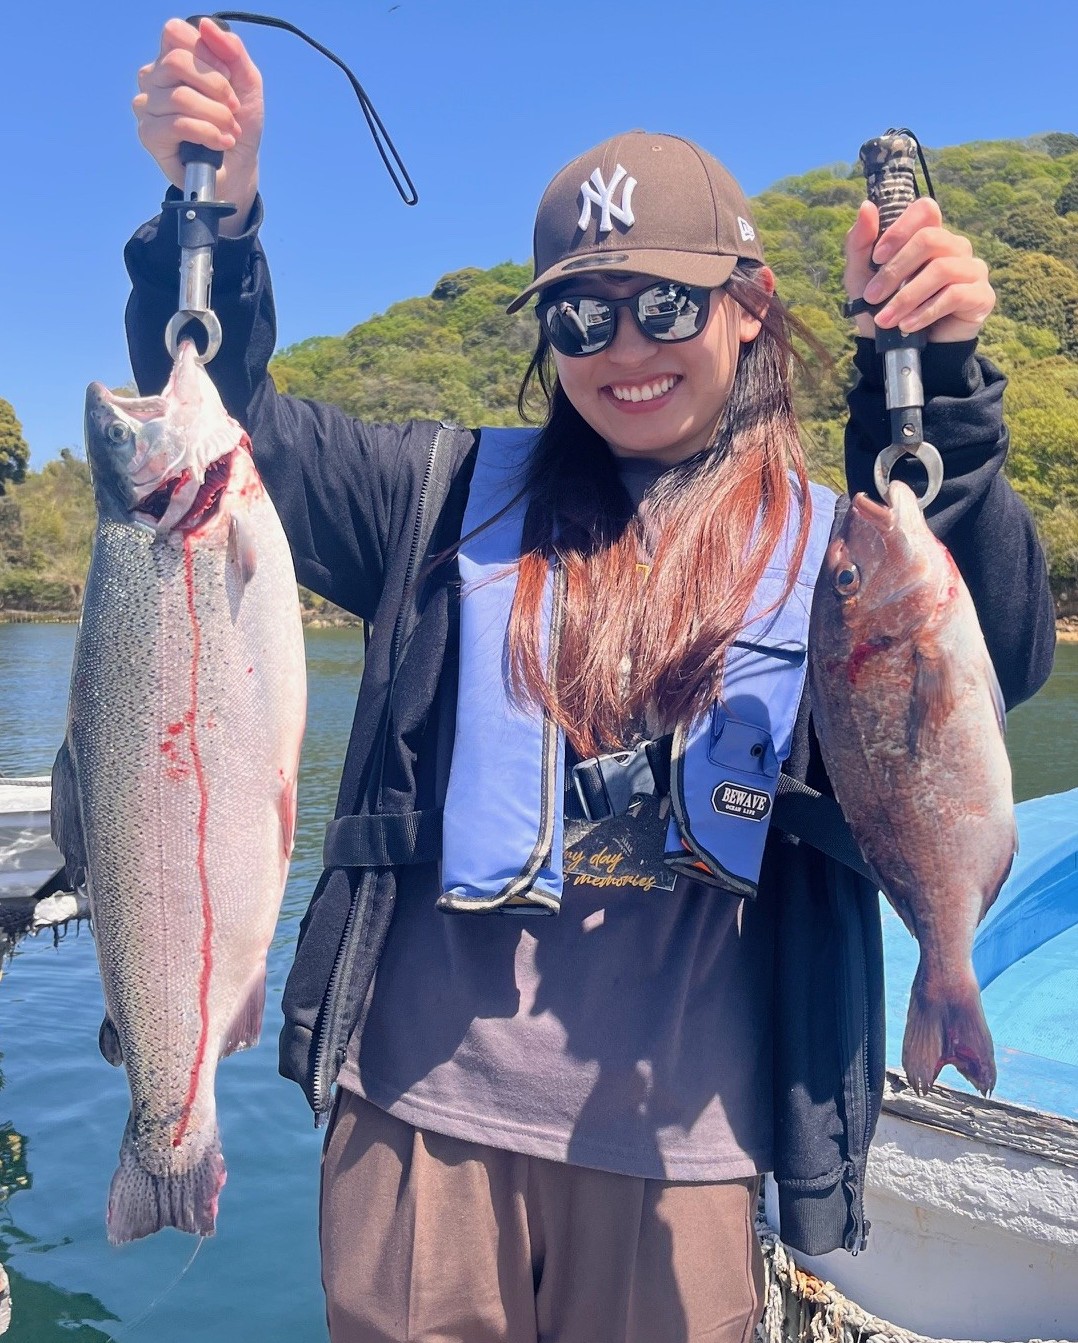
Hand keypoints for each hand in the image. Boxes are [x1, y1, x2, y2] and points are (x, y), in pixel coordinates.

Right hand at [134, 18, 263, 236]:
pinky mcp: (149, 135)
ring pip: (180, 97)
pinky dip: (207, 133)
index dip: (209, 55)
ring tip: (230, 131)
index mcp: (171, 58)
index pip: (176, 33)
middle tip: (233, 110)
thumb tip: (206, 25)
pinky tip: (221, 143)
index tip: (230, 79)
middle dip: (216, 87)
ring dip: (217, 116)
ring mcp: (146, 106)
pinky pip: (177, 124)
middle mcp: (153, 78)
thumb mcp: (246, 83)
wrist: (239, 168)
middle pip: (176, 62)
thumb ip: (232, 51)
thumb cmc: (238, 123)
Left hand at [844, 198, 994, 342]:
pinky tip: (907, 326)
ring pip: (941, 269)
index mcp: (929, 236)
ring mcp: (971, 270)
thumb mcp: (861, 278)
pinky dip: (926, 311)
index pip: (925, 209)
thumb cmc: (882, 308)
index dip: (900, 229)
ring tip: (886, 319)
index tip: (876, 257)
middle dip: (895, 270)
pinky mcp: (981, 296)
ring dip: (907, 297)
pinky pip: (955, 295)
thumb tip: (866, 207)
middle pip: (930, 239)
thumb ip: (860, 243)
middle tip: (872, 296)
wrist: (900, 351)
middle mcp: (954, 247)